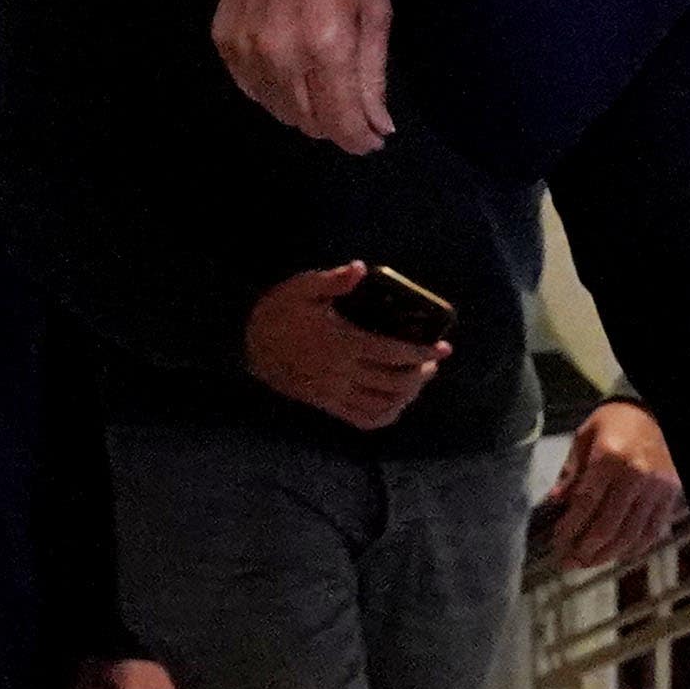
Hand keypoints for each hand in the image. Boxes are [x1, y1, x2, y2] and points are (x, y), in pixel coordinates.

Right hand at [215, 0, 394, 152]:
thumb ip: (373, 75)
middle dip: (335, 123)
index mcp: (327, 47)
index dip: (360, 140)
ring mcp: (247, 51)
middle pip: (309, 123)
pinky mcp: (224, 42)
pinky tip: (289, 70)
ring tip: (320, 84)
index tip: (372, 140)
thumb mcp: (375, 10)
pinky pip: (251, 89)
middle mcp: (281, 57)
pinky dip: (273, 90)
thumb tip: (378, 126)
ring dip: (304, 110)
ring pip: (278, 111)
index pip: (340, 122)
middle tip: (350, 106)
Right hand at [243, 261, 446, 430]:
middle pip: (394, 382)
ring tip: (418, 381)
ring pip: (382, 405)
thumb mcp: (302, 287)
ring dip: (407, 396)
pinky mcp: (325, 404)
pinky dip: (384, 416)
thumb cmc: (279, 312)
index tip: (443, 348)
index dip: (422, 352)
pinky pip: (361, 419)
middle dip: (421, 374)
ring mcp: (333, 393)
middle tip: (432, 361)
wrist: (246, 345)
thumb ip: (334, 280)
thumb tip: (361, 269)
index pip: (393, 353)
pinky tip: (395, 406)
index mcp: (342, 343)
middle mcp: (341, 373)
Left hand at [533, 399, 684, 573]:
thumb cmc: (616, 421)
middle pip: (608, 525)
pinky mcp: (669, 495)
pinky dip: (633, 548)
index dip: (570, 528)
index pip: (586, 503)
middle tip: (568, 561)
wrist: (654, 410)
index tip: (557, 542)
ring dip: (606, 555)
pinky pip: (652, 531)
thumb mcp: (586, 436)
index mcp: (610, 457)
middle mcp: (636, 474)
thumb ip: (572, 471)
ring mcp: (656, 488)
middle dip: (584, 549)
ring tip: (587, 562)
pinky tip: (616, 555)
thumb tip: (555, 502)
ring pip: (630, 535)